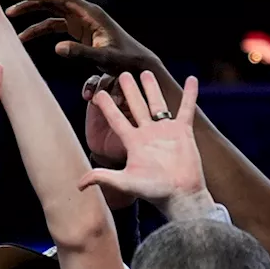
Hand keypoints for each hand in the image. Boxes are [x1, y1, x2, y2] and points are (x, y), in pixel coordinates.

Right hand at [6, 0, 159, 73]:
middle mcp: (84, 12)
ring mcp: (81, 20)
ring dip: (32, 11)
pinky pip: (54, 24)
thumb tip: (56, 48)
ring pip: (51, 10)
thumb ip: (81, 53)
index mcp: (91, 13)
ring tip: (10, 16)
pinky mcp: (79, 29)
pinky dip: (39, 28)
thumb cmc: (125, 60)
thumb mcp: (104, 58)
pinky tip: (25, 36)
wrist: (137, 63)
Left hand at [76, 72, 213, 220]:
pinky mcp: (183, 132)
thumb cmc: (154, 191)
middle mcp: (147, 134)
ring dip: (152, 88)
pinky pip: (186, 109)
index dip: (106, 106)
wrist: (180, 196)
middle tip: (121, 73)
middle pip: (135, 106)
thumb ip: (103, 178)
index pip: (116, 119)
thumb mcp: (125, 183)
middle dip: (128, 90)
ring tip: (146, 72)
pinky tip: (191, 78)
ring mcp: (165, 131)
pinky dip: (189, 94)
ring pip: (157, 104)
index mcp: (133, 142)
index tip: (97, 93)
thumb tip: (78, 185)